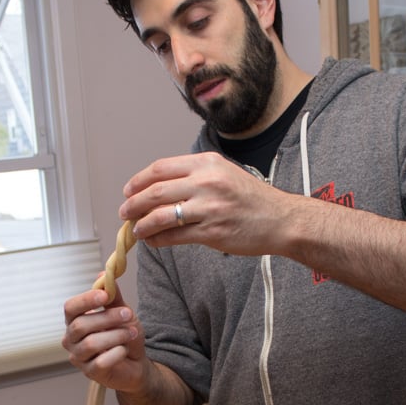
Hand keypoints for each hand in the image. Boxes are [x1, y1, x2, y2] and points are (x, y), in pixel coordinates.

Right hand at [61, 284, 148, 392]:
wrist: (136, 363)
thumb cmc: (124, 336)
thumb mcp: (122, 312)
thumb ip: (113, 297)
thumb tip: (104, 274)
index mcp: (75, 321)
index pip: (70, 308)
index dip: (86, 300)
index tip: (104, 295)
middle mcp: (71, 339)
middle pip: (81, 325)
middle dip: (107, 318)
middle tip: (129, 314)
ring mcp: (78, 357)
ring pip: (90, 344)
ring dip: (115, 335)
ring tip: (132, 332)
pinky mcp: (90, 373)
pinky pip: (100, 362)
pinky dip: (116, 353)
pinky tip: (124, 350)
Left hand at [119, 151, 289, 255]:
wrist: (281, 219)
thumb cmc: (252, 199)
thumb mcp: (224, 173)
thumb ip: (195, 176)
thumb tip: (160, 188)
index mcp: (207, 163)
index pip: (161, 168)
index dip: (139, 180)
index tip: (128, 190)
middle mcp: (207, 182)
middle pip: (155, 191)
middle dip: (133, 204)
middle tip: (124, 212)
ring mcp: (209, 208)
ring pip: (161, 215)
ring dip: (142, 224)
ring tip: (136, 229)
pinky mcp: (212, 231)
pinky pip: (175, 236)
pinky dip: (158, 240)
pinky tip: (153, 241)